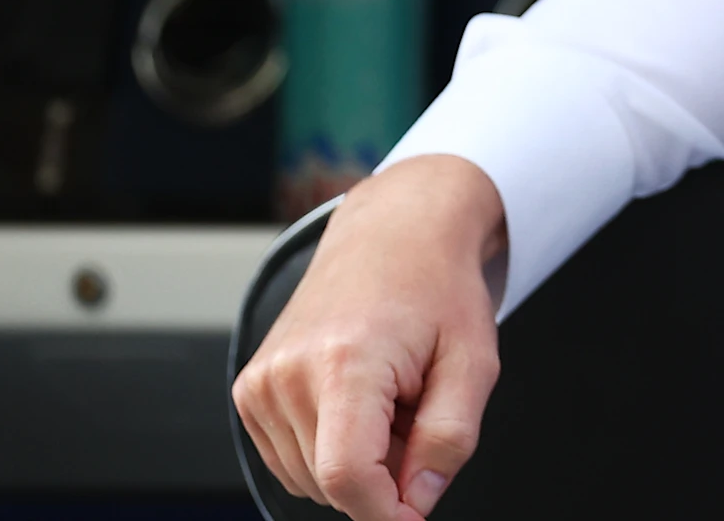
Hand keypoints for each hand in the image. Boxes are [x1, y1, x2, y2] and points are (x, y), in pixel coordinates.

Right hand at [233, 155, 508, 520]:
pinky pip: (290, 459)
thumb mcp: (473, 363)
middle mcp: (289, 373)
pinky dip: (329, 451)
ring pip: (310, 480)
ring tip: (390, 403)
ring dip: (357, 465)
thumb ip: (450, 440)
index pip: (349, 479)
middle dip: (384, 480)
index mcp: (344, 362)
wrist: (393, 232)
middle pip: (332, 485)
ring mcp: (261, 381)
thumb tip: (416, 504)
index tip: (416, 517)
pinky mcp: (250, 390)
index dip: (388, 515)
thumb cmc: (437, 288)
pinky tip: (358, 404)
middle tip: (417, 419)